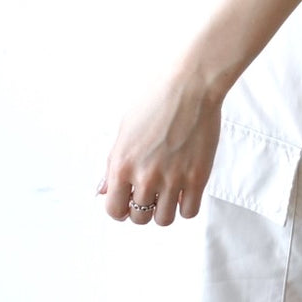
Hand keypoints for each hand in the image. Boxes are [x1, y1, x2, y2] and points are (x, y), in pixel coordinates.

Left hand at [97, 64, 221, 225]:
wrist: (192, 82)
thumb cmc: (157, 97)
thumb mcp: (125, 127)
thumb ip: (113, 163)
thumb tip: (104, 190)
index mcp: (122, 164)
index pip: (114, 210)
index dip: (121, 209)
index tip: (129, 201)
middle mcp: (144, 176)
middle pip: (139, 218)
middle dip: (144, 208)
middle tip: (152, 192)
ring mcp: (172, 179)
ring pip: (164, 220)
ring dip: (165, 208)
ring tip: (170, 190)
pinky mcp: (197, 177)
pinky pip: (189, 212)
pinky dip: (187, 205)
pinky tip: (186, 189)